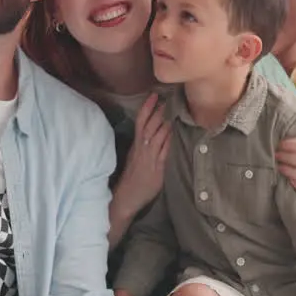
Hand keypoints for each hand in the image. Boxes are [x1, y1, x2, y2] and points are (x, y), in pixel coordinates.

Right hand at [112, 94, 170, 220]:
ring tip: (169, 109)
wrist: (125, 199)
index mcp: (135, 146)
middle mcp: (141, 150)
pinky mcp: (155, 169)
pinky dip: (167, 140)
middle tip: (163, 97)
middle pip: (148, 126)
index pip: (141, 123)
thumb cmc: (131, 181)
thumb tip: (156, 136)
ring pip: (156, 136)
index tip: (153, 96)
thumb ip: (145, 148)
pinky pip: (162, 151)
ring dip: (163, 122)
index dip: (147, 108)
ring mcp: (148, 158)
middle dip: (156, 111)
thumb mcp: (136, 160)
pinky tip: (171, 131)